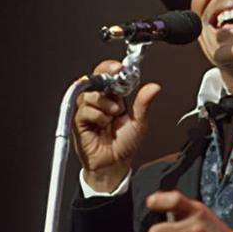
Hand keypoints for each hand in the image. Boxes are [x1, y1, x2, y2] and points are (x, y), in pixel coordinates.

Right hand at [73, 60, 161, 191]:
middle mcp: (99, 101)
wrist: (114, 164)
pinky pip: (84, 110)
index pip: (109, 75)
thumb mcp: (140, 122)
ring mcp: (88, 110)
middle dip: (105, 78)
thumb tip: (154, 87)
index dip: (112, 68)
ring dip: (104, 103)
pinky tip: (103, 124)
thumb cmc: (124, 144)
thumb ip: (144, 104)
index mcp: (113, 97)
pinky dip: (97, 116)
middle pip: (94, 78)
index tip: (120, 67)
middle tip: (115, 85)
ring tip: (113, 114)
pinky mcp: (79, 121)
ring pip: (90, 94)